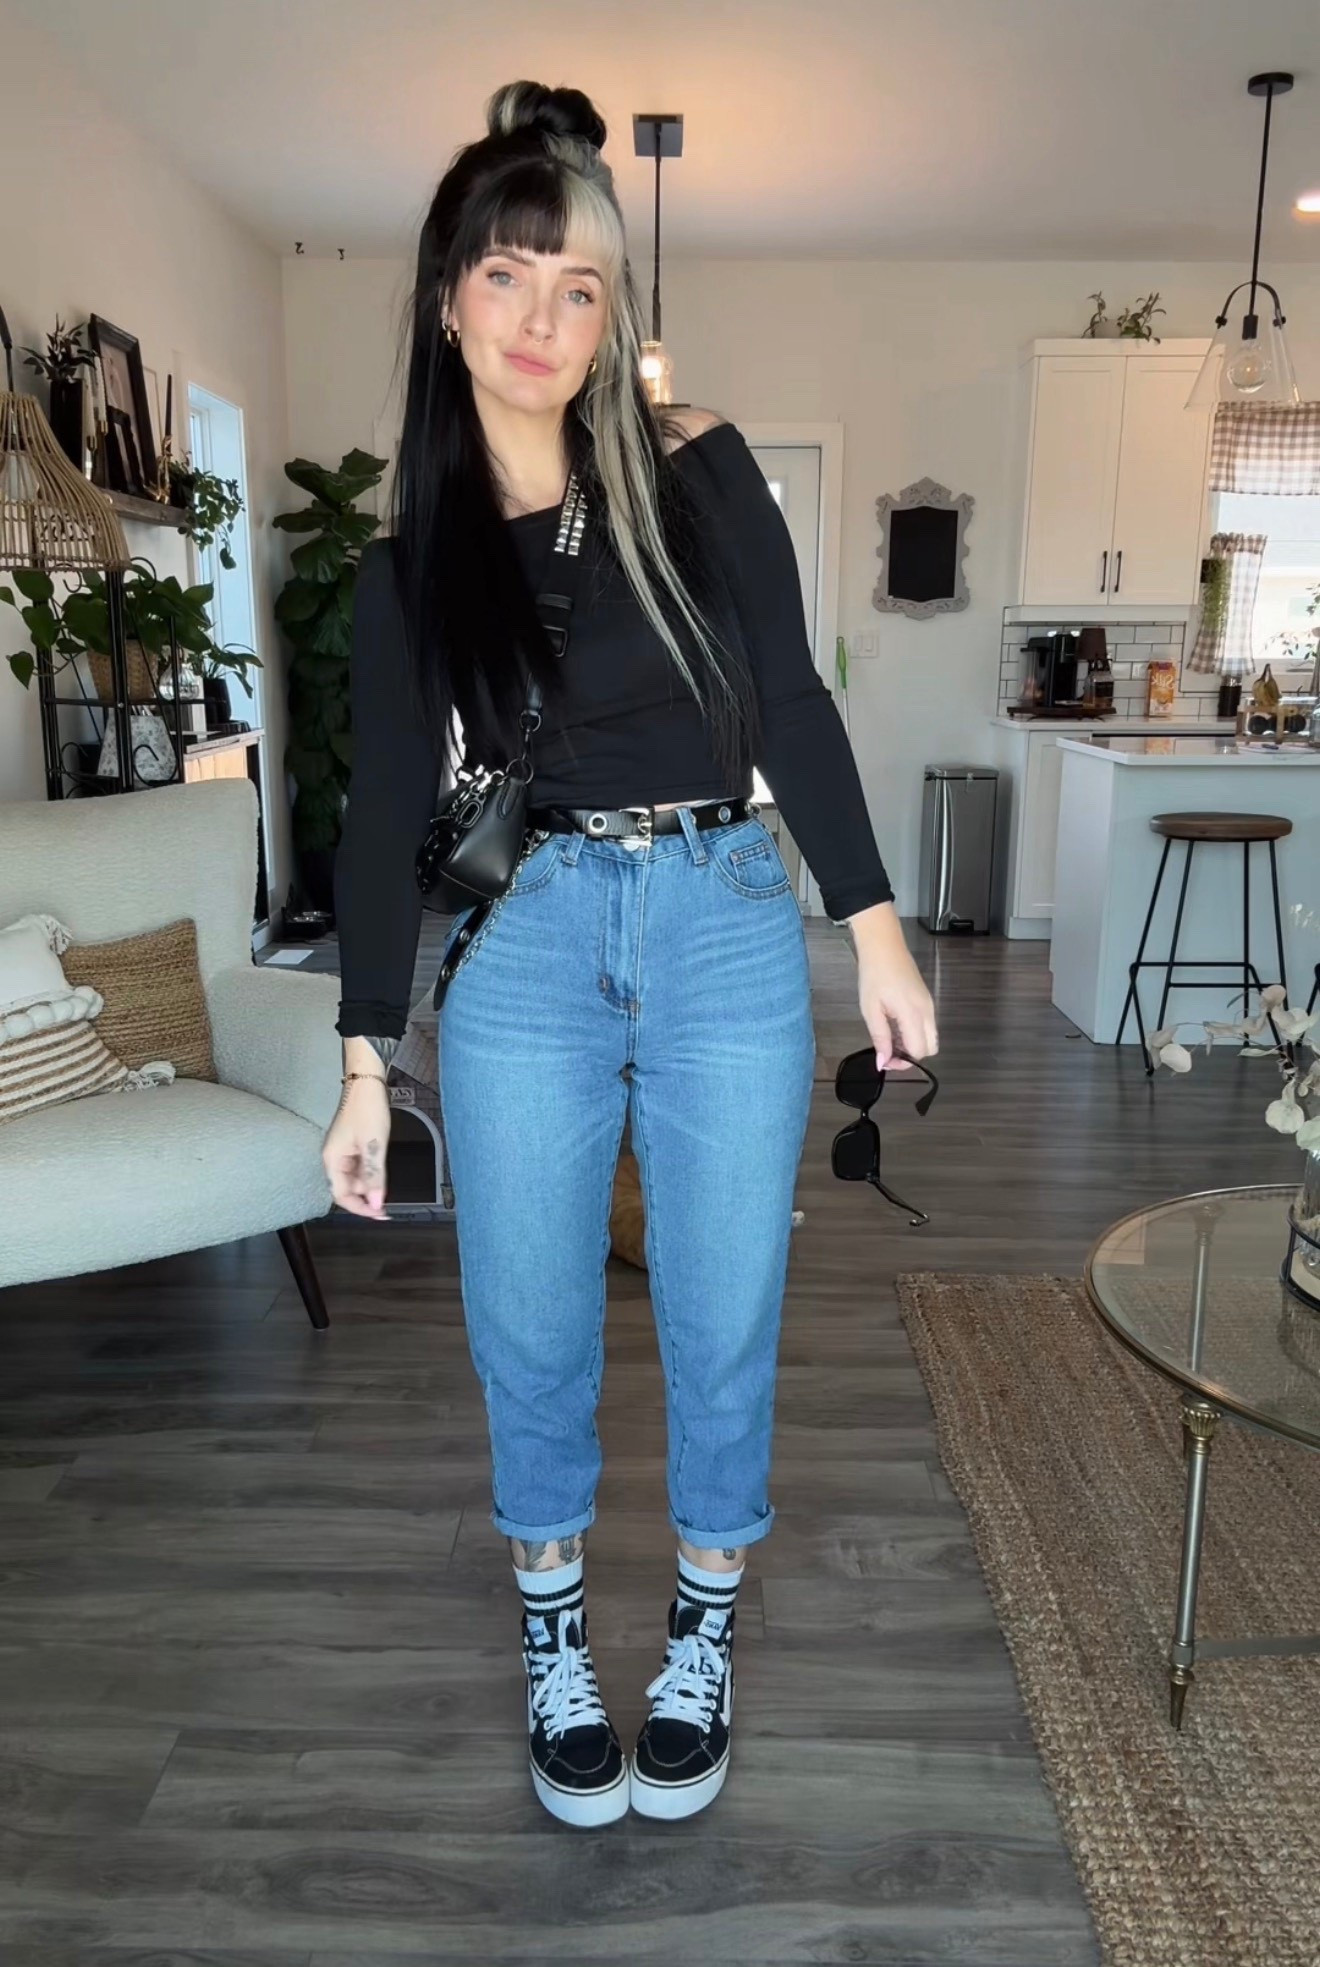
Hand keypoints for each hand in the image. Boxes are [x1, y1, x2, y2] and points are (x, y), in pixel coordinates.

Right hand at [322, 1078, 391, 1218]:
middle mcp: (333, 1158)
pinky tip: (382, 1169)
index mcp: (332, 1160)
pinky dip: (371, 1172)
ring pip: (355, 1178)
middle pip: (347, 1188)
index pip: (341, 1195)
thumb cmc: (367, 1109)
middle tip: (388, 1202)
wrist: (367, 1081)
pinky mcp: (351, 1144)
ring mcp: (342, 1151)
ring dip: (370, 1183)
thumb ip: (374, 1176)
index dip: (360, 1208)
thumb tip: (377, 1202)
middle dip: (367, 1196)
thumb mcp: (374, 1146)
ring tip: (387, 1183)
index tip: (380, 1214)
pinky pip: (359, 1166)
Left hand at [846, 902, 938, 1068]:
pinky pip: (927, 1024)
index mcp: (913, 1014)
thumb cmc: (874, 975)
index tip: (884, 1059)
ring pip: (930, 1037)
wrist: (883, 945)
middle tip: (889, 1050)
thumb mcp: (870, 1009)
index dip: (902, 1061)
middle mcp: (927, 1011)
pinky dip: (914, 1032)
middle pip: (930, 1048)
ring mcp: (929, 1004)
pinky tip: (895, 1024)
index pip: (919, 1051)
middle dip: (911, 1055)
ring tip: (889, 1036)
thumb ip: (880, 1038)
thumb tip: (883, 1062)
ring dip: (912, 1043)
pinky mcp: (927, 999)